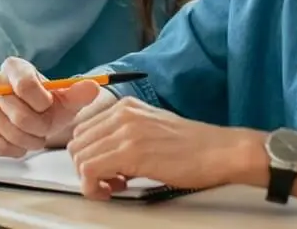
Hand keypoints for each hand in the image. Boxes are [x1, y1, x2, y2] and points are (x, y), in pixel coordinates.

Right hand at [0, 57, 105, 156]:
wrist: (33, 117)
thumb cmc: (48, 105)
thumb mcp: (67, 98)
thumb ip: (80, 92)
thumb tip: (93, 87)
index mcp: (14, 67)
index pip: (26, 86)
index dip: (43, 103)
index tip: (49, 106)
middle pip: (20, 115)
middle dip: (40, 127)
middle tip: (45, 127)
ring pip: (9, 132)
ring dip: (29, 140)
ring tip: (35, 134)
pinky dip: (15, 149)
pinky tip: (20, 143)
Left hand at [68, 97, 264, 199]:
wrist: (219, 151)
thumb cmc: (193, 146)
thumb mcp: (152, 128)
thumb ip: (125, 135)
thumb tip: (104, 155)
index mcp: (126, 107)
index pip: (83, 129)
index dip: (89, 154)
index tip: (104, 168)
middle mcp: (122, 114)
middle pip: (77, 143)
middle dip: (86, 167)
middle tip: (109, 180)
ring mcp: (126, 131)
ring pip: (80, 157)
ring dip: (91, 179)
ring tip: (115, 185)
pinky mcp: (131, 151)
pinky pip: (90, 171)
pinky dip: (94, 187)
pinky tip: (115, 189)